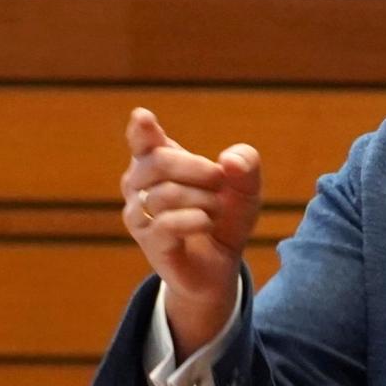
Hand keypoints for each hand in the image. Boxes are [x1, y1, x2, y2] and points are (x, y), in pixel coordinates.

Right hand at [120, 108, 261, 358]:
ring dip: (202, 199)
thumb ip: (246, 166)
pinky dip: (194, 220)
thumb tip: (229, 160)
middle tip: (220, 180)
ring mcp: (139, 215)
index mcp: (157, 162)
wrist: (219, 267)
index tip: (143, 117)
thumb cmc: (225, 218)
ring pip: (165, 194)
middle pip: (158, 161)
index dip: (141, 130)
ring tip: (215, 211)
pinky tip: (206, 223)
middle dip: (196, 167)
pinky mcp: (149, 243)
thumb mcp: (245, 189)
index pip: (142, 140)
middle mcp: (139, 185)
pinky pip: (166, 224)